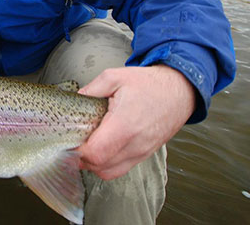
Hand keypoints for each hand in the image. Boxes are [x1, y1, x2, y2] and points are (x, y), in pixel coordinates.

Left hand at [76, 64, 195, 179]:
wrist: (180, 91)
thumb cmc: (149, 84)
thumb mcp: (115, 77)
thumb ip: (91, 89)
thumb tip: (76, 99)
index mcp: (125, 125)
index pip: (95, 153)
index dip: (77, 150)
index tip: (70, 138)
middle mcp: (135, 144)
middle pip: (99, 167)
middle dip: (82, 157)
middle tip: (75, 141)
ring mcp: (141, 152)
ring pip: (109, 172)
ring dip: (94, 163)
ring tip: (87, 144)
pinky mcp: (144, 154)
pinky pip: (121, 169)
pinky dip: (107, 164)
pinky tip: (101, 148)